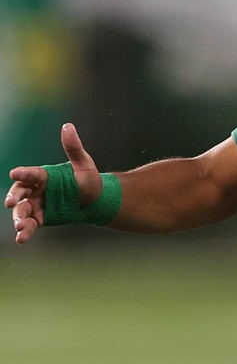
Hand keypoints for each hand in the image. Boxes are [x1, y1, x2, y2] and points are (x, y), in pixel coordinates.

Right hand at [5, 123, 102, 243]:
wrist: (96, 200)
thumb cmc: (88, 179)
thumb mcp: (83, 163)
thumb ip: (73, 147)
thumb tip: (68, 126)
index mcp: (43, 175)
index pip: (30, 174)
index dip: (22, 173)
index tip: (15, 173)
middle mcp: (36, 190)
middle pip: (19, 193)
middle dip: (14, 197)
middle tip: (12, 202)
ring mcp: (37, 204)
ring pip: (22, 210)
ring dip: (19, 218)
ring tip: (21, 226)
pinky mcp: (41, 218)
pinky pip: (30, 224)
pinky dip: (25, 231)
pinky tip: (22, 237)